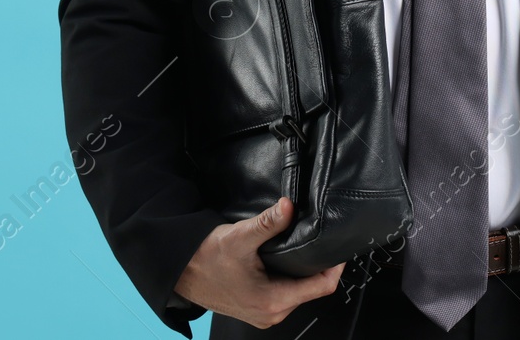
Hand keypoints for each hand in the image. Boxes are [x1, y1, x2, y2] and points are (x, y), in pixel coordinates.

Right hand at [173, 197, 345, 328]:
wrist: (180, 272)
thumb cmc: (205, 260)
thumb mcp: (240, 237)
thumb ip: (268, 223)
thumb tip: (289, 206)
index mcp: (273, 301)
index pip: (322, 286)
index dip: (335, 265)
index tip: (339, 246)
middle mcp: (272, 313)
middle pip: (312, 288)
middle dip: (318, 265)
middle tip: (320, 239)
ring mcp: (265, 314)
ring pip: (298, 291)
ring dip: (302, 271)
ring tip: (303, 247)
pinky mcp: (258, 308)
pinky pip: (285, 293)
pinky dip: (289, 277)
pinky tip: (284, 259)